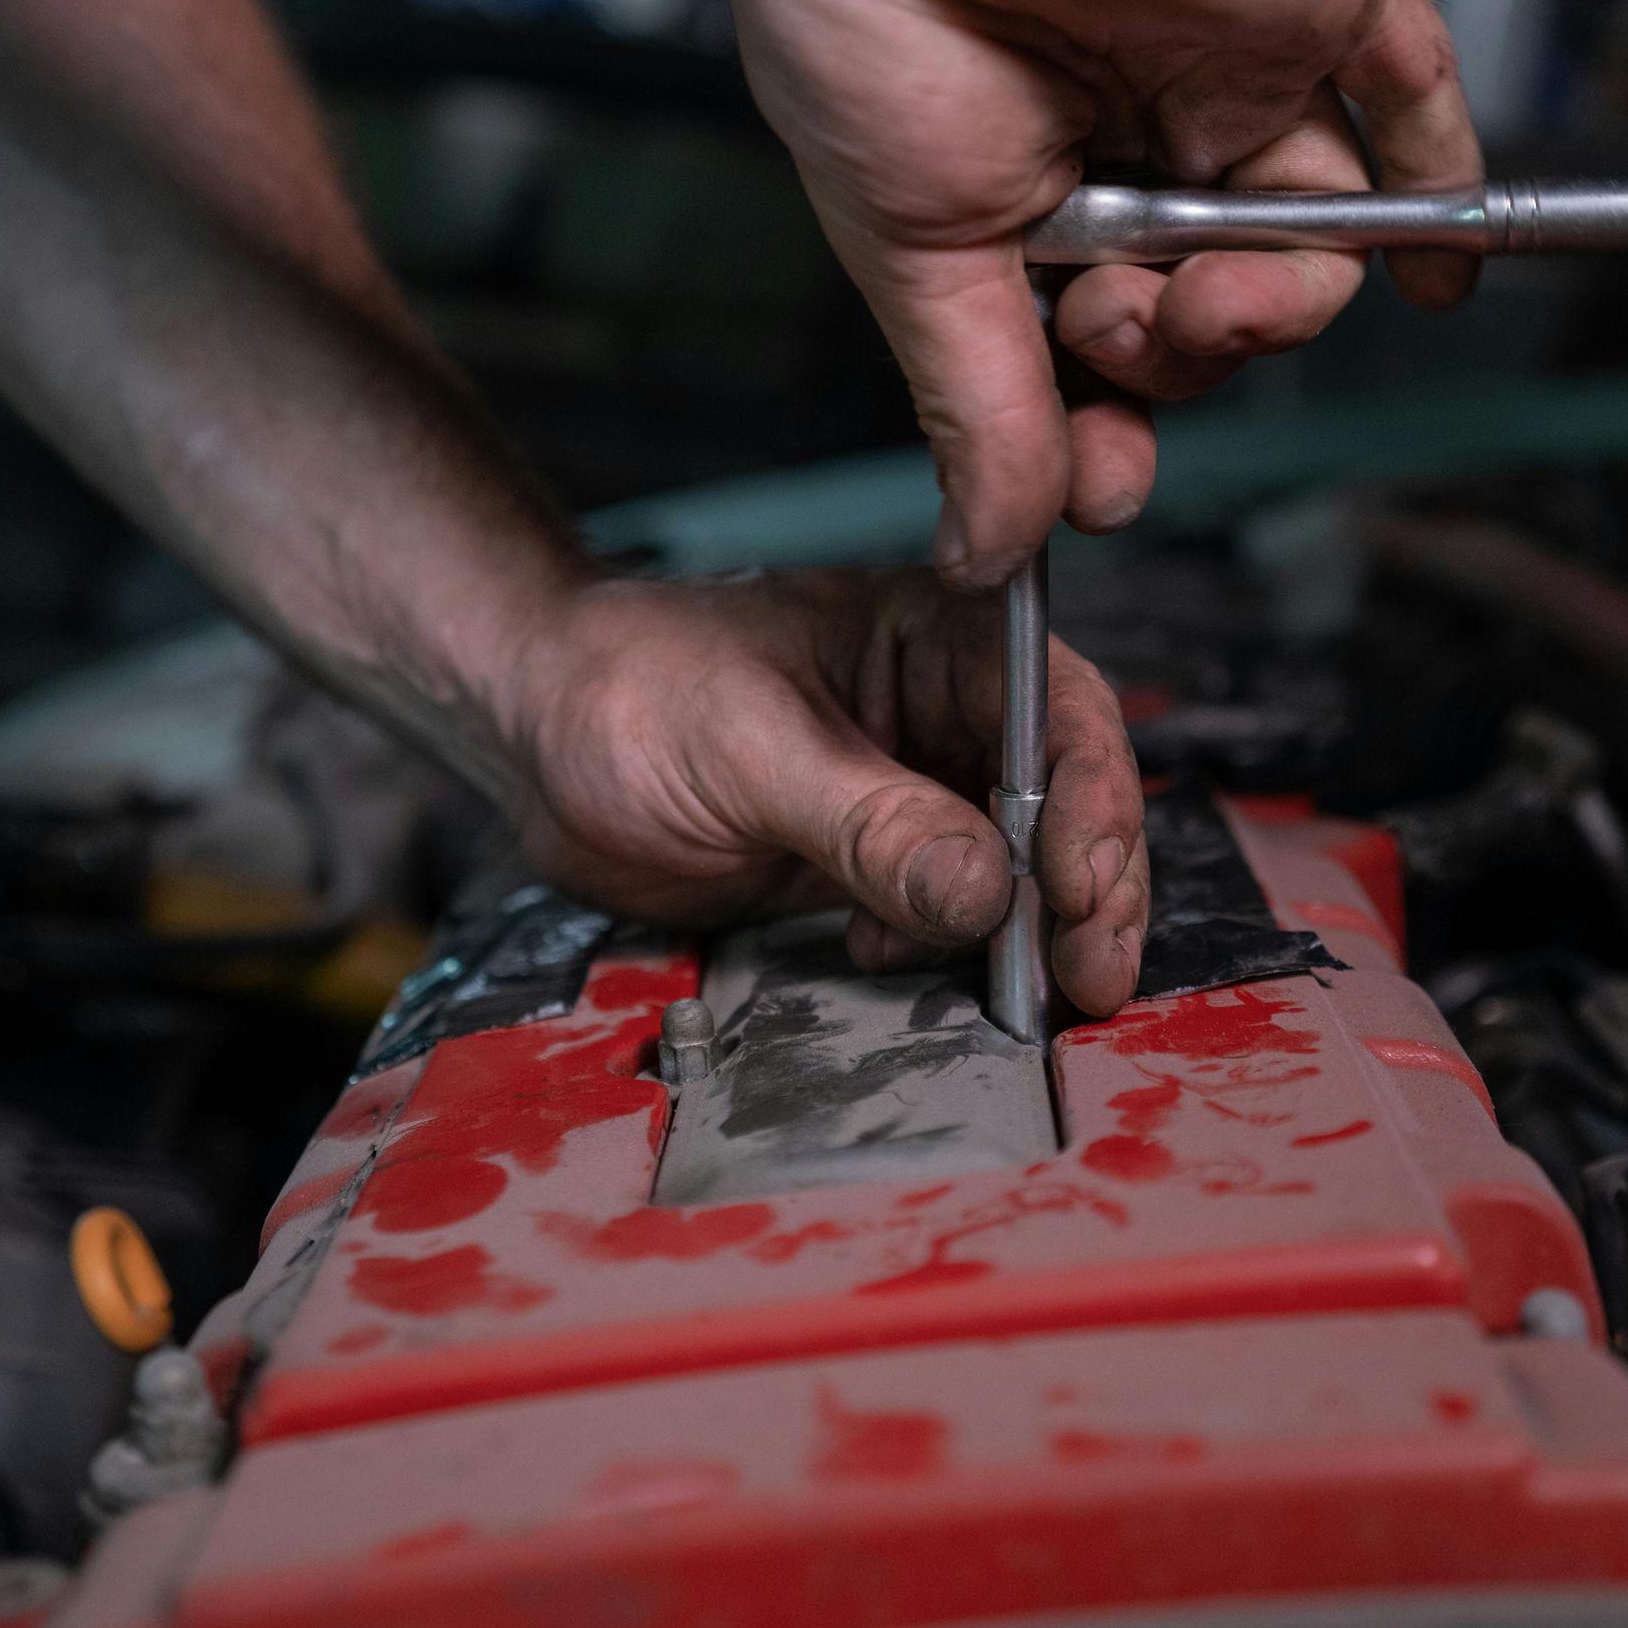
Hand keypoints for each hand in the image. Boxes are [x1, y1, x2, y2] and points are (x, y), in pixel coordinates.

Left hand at [515, 567, 1145, 1015]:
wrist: (535, 736)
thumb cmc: (628, 686)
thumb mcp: (748, 746)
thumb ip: (867, 819)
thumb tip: (986, 889)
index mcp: (935, 637)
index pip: (1060, 710)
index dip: (1091, 802)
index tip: (1082, 891)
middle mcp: (944, 713)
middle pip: (1065, 799)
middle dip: (1086, 889)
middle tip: (1091, 976)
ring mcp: (912, 795)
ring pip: (1018, 869)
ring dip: (1027, 934)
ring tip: (1014, 989)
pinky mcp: (872, 867)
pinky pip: (946, 917)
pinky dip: (949, 952)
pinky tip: (885, 954)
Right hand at [711, 0, 1479, 587]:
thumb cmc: (861, 2)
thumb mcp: (913, 252)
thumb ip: (981, 407)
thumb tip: (991, 551)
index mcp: (1036, 189)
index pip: (1113, 352)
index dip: (1113, 431)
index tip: (1094, 486)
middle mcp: (1143, 134)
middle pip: (1220, 309)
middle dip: (1177, 363)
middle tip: (1115, 341)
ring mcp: (1235, 70)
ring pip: (1314, 242)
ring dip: (1269, 312)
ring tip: (1198, 295)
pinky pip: (1415, 105)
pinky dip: (1445, 200)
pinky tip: (1446, 277)